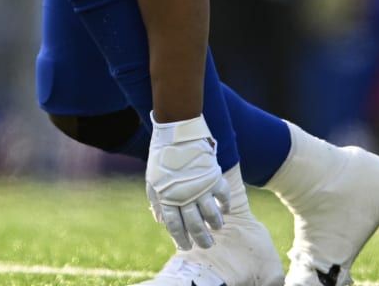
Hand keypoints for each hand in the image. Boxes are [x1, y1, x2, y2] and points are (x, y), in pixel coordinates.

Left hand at [145, 112, 228, 249]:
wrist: (175, 131)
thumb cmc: (162, 156)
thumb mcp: (153, 180)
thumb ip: (157, 201)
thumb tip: (160, 221)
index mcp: (167, 198)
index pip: (175, 226)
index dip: (181, 239)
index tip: (186, 247)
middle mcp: (184, 196)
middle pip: (195, 225)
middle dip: (202, 238)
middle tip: (208, 245)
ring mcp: (199, 187)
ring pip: (211, 214)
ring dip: (216, 224)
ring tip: (218, 228)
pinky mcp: (212, 176)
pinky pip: (223, 196)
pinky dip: (225, 204)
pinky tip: (225, 209)